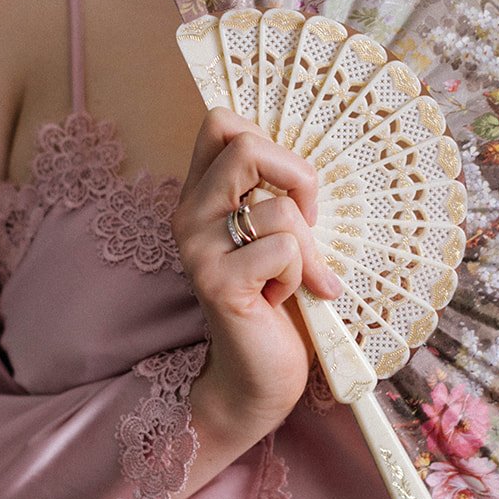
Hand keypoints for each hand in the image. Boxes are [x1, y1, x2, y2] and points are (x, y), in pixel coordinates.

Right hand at [170, 107, 343, 442]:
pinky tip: (280, 298)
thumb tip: (309, 158)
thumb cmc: (279, 300)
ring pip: (280, 208)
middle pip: (246, 145)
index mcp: (202, 193)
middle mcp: (190, 214)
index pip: (221, 122)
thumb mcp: (277, 234)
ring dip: (307, 248)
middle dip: (297, 177)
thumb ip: (275, 192)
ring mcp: (198, 248)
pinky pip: (284, 249)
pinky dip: (300, 275)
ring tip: (289, 278)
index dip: (270, 142)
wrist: (259, 375)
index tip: (288, 187)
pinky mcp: (218, 282)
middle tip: (308, 221)